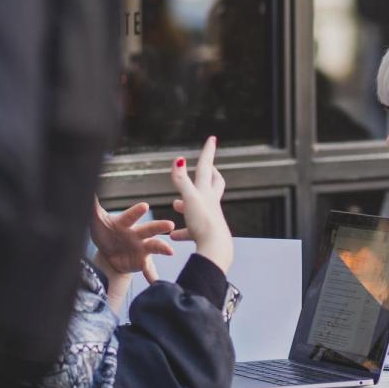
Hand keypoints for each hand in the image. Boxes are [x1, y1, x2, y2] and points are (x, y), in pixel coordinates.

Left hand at [90, 198, 174, 282]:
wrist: (108, 254)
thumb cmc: (105, 232)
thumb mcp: (97, 221)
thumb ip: (93, 207)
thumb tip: (88, 192)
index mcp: (126, 223)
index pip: (131, 216)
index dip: (137, 212)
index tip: (145, 206)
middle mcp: (137, 234)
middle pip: (149, 228)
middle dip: (159, 226)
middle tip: (170, 225)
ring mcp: (142, 247)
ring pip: (155, 246)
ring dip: (163, 248)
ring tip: (170, 251)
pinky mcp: (142, 262)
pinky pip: (148, 269)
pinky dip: (152, 275)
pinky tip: (155, 281)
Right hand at [169, 136, 232, 272]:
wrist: (215, 249)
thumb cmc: (203, 222)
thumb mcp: (190, 199)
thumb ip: (182, 180)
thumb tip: (178, 159)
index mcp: (207, 191)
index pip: (206, 166)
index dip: (208, 152)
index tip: (213, 138)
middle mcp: (210, 202)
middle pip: (214, 183)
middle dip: (210, 174)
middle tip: (206, 167)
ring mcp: (208, 218)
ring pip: (201, 206)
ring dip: (189, 203)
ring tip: (176, 204)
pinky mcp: (204, 233)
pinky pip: (191, 231)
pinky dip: (182, 231)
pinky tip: (173, 236)